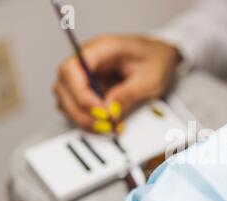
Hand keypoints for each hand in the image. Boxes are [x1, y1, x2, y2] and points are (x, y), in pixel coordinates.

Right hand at [53, 35, 181, 132]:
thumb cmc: (156, 59)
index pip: (72, 69)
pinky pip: (78, 107)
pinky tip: (106, 124)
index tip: (100, 111)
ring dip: (82, 117)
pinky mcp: (89, 89)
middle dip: (81, 110)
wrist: (162, 57)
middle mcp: (88, 61)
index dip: (80, 94)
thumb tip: (109, 111)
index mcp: (101, 48)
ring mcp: (86, 75)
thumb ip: (128, 94)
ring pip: (66, 99)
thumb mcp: (150, 79)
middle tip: (105, 124)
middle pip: (63, 86)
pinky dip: (88, 118)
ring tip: (108, 126)